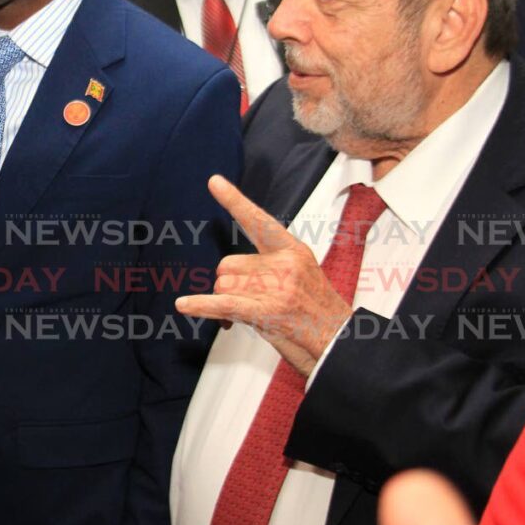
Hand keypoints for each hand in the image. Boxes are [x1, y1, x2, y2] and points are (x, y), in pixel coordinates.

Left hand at [175, 175, 349, 376]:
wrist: (341, 343)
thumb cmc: (318, 315)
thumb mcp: (301, 278)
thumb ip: (269, 268)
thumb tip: (226, 277)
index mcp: (293, 250)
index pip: (258, 221)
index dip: (234, 201)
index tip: (214, 181)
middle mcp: (285, 263)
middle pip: (228, 265)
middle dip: (229, 286)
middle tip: (251, 304)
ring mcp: (278, 287)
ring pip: (223, 286)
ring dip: (226, 303)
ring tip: (255, 316)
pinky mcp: (269, 311)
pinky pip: (225, 304)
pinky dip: (202, 306)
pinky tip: (184, 305)